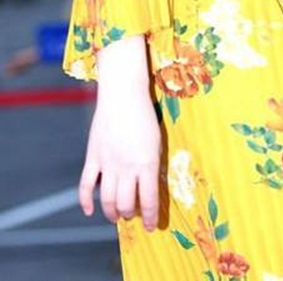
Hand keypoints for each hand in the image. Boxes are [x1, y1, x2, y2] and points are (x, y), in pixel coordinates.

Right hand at [79, 38, 160, 230]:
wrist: (123, 95)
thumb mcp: (156, 141)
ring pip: (107, 200)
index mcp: (147, 163)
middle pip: (126, 204)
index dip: (151, 218)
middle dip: (131, 214)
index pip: (149, 200)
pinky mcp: (93, 157)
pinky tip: (89, 210)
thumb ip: (152, 164)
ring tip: (117, 216)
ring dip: (112, 212)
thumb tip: (150, 186)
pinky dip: (86, 201)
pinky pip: (86, 185)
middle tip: (134, 215)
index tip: (152, 226)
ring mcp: (107, 163)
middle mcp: (126, 167)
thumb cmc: (145, 116)